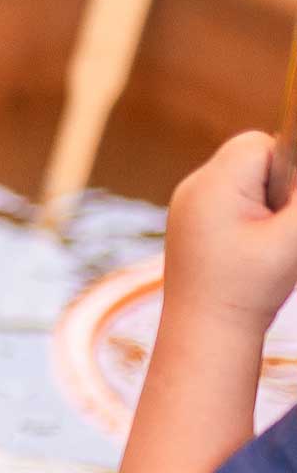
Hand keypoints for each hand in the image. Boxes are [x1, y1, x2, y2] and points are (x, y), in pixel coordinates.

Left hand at [164, 131, 296, 331]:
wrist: (204, 329)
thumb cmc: (251, 285)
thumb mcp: (293, 237)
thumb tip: (295, 181)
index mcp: (213, 184)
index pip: (260, 143)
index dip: (288, 168)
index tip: (287, 206)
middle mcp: (193, 187)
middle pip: (251, 157)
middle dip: (277, 184)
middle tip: (276, 228)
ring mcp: (187, 202)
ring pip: (242, 178)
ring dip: (264, 201)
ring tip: (261, 241)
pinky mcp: (190, 219)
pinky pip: (228, 198)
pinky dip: (248, 213)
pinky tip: (247, 246)